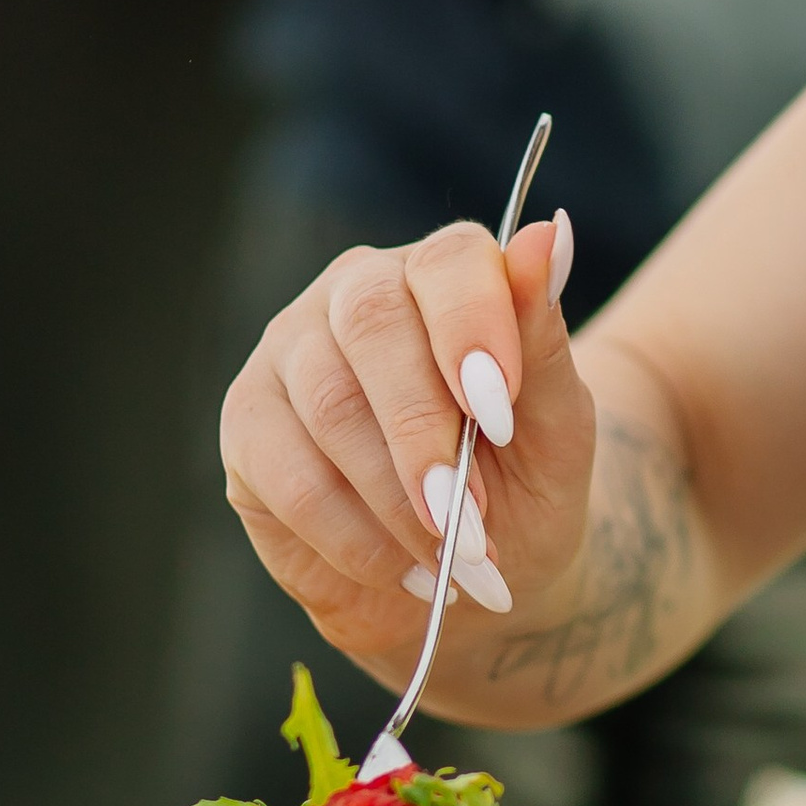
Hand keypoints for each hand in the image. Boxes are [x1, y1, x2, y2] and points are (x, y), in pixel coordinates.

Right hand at [219, 212, 596, 690]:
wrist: (476, 573)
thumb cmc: (525, 481)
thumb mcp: (557, 425)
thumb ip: (544, 337)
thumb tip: (551, 233)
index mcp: (441, 272)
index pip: (446, 262)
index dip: (472, 327)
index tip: (501, 409)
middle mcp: (354, 294)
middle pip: (371, 324)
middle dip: (425, 430)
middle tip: (472, 516)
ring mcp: (290, 356)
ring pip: (329, 408)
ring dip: (399, 499)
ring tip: (457, 554)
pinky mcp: (248, 430)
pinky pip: (291, 481)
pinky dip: (358, 539)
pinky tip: (407, 568)